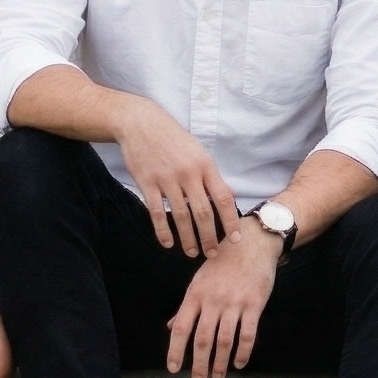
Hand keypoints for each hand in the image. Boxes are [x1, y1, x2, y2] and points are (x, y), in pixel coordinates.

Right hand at [114, 99, 239, 256]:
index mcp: (205, 165)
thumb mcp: (198, 151)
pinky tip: (168, 244)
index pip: (223, 198)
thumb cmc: (173, 139)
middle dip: (210, 237)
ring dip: (188, 239)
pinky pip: (157, 212)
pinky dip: (163, 231)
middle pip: (203, 212)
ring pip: (181, 216)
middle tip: (213, 254)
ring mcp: (167, 178)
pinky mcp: (147, 182)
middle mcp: (188, 173)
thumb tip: (229, 196)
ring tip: (193, 253)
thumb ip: (211, 175)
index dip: (230, 220)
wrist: (141, 123)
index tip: (235, 239)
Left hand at [166, 219, 282, 377]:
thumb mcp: (199, 281)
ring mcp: (234, 303)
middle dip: (199, 364)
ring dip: (220, 363)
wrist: (252, 243)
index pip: (180, 328)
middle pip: (202, 339)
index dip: (175, 351)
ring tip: (218, 377)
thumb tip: (172, 327)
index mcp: (195, 295)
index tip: (173, 369)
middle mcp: (212, 300)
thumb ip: (187, 307)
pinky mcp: (254, 304)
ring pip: (225, 340)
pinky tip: (239, 364)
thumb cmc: (222, 263)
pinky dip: (243, 352)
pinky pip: (248, 334)